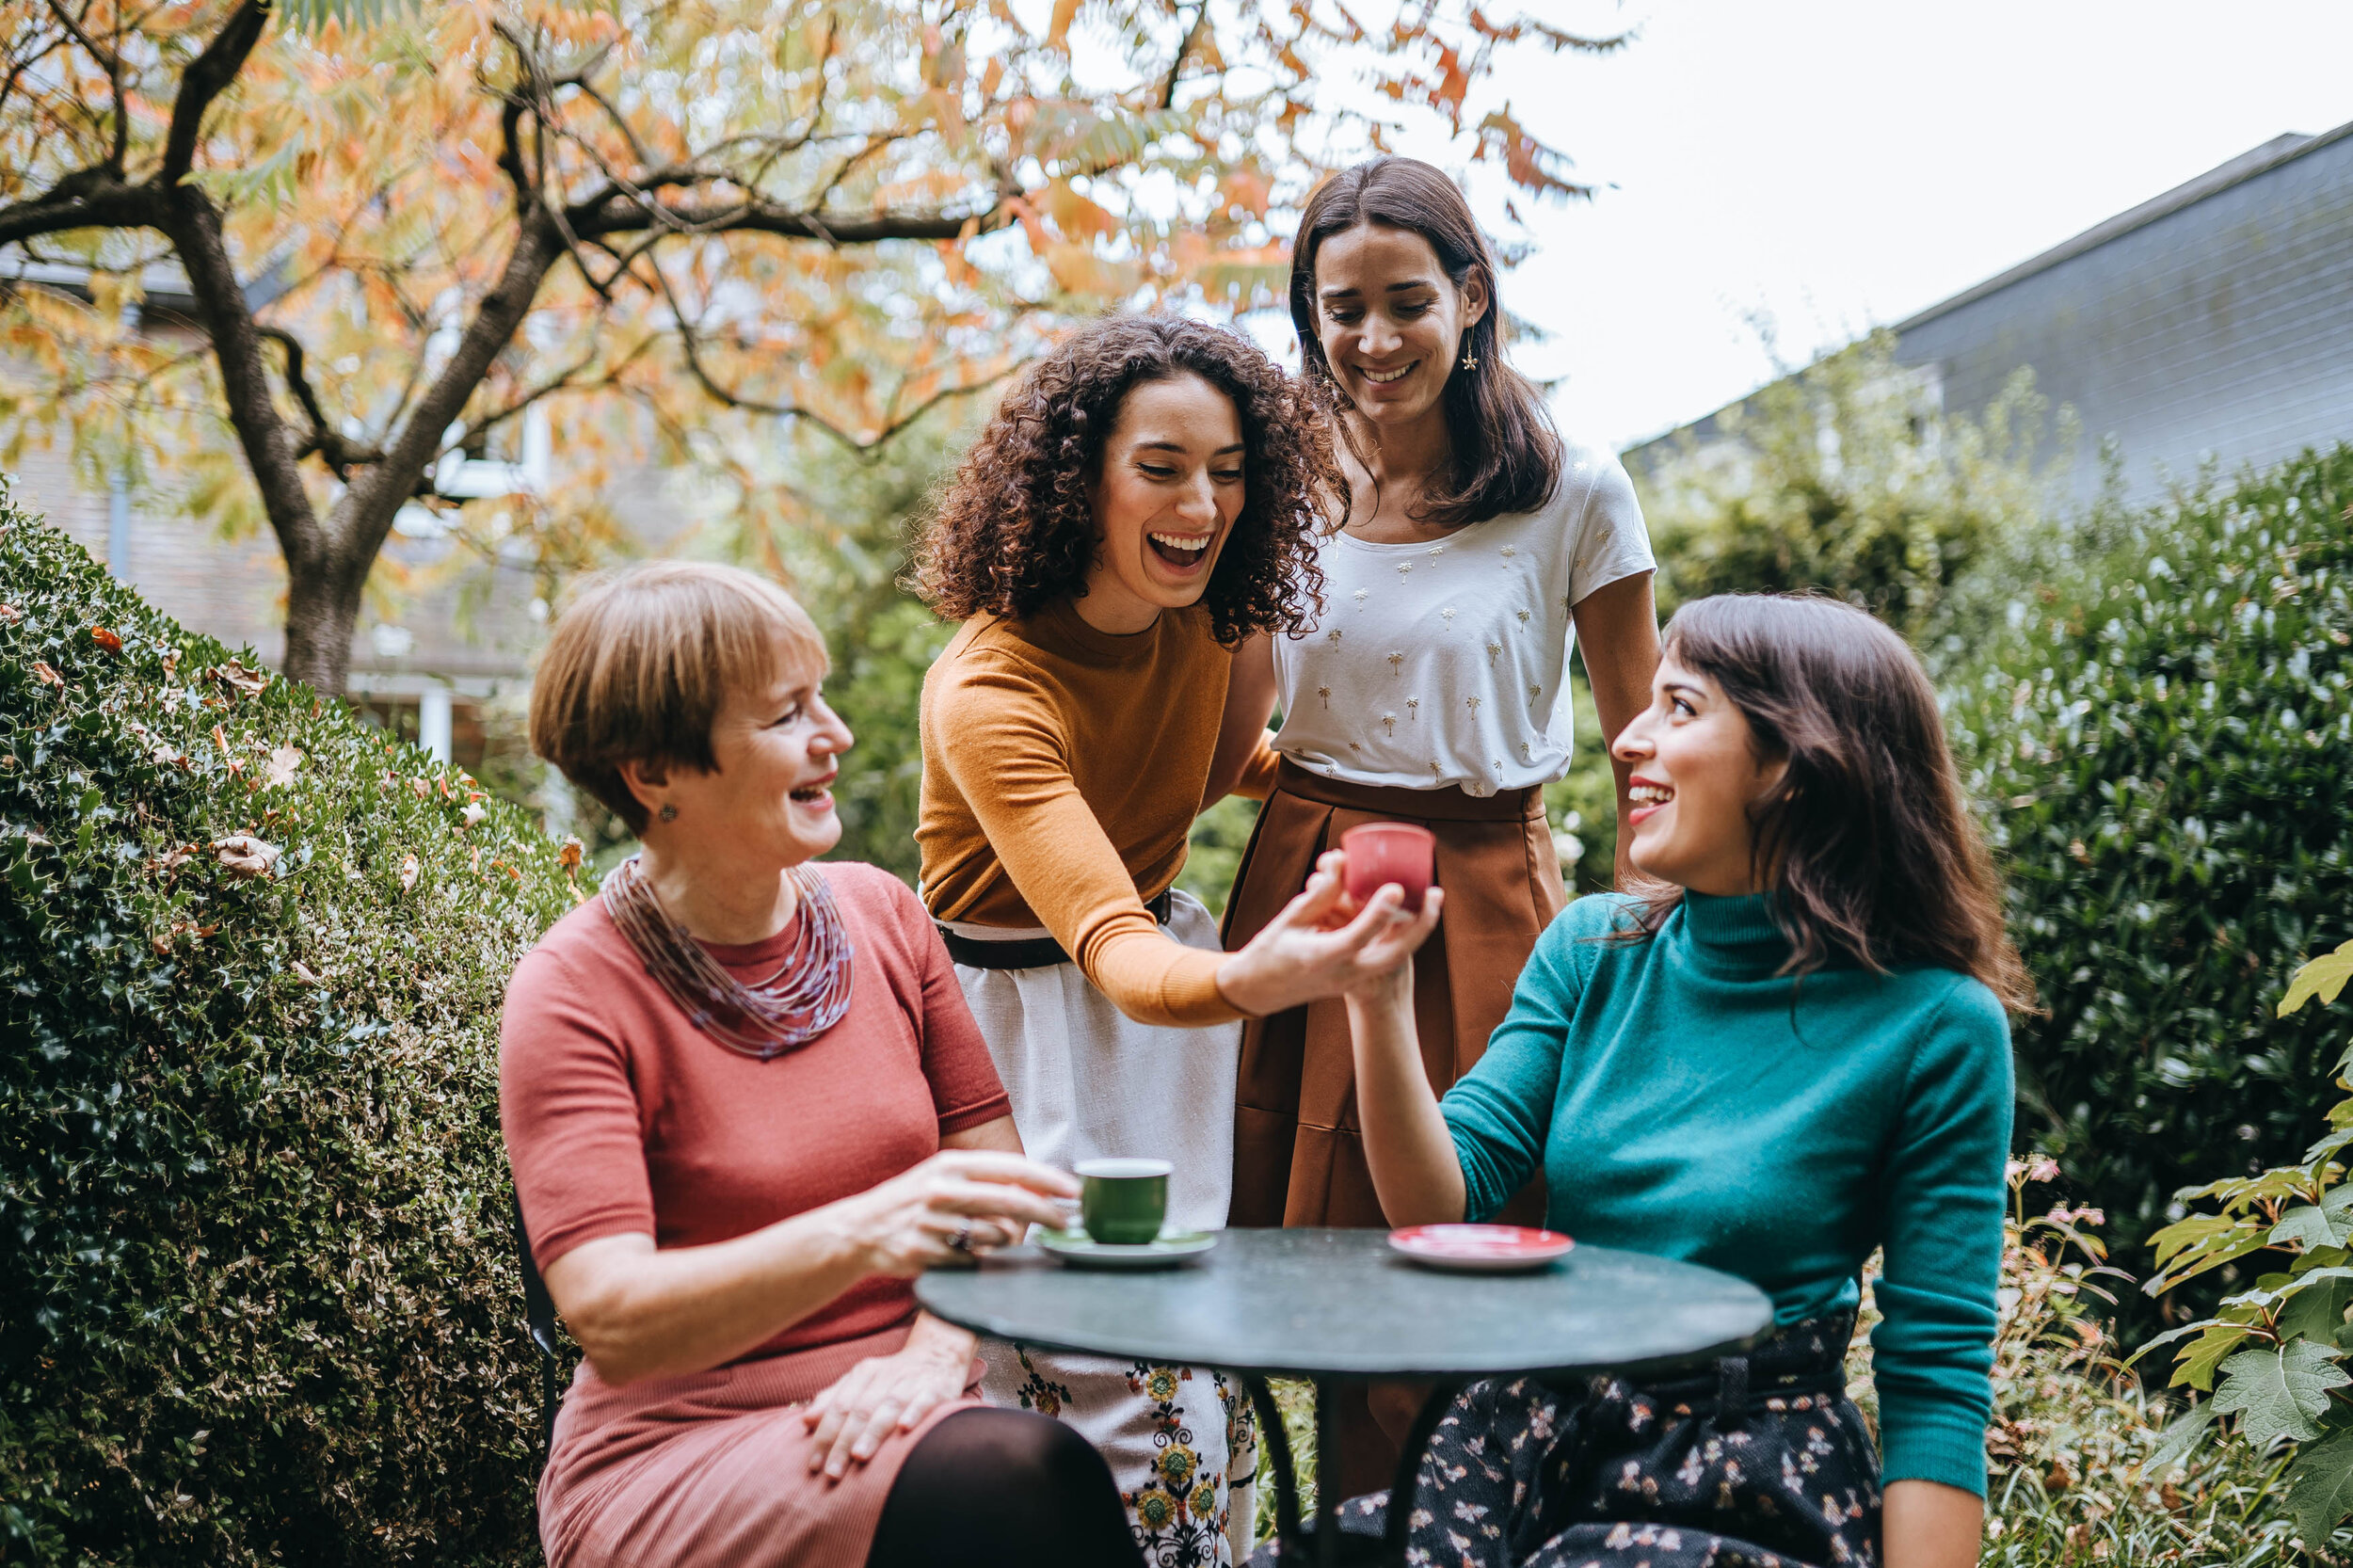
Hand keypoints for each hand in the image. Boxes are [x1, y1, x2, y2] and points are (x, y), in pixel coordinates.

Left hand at [803, 1315, 975, 1479]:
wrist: (939, 1353)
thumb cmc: (894, 1377)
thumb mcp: (862, 1381)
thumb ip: (834, 1399)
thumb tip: (806, 1420)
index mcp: (864, 1374)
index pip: (839, 1406)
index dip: (824, 1435)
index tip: (814, 1465)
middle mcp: (886, 1377)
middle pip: (860, 1410)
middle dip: (843, 1442)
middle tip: (831, 1472)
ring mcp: (911, 1382)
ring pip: (888, 1406)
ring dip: (873, 1431)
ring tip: (859, 1456)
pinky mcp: (937, 1388)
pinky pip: (925, 1400)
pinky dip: (914, 1412)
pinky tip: (904, 1428)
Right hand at [838, 1150, 1077, 1278]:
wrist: (860, 1230)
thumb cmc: (911, 1200)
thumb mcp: (943, 1175)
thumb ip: (985, 1177)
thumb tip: (1040, 1182)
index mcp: (950, 1164)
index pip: (1011, 1168)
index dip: (1047, 1180)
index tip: (1073, 1190)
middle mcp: (942, 1189)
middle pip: (1011, 1201)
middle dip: (1047, 1213)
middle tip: (1067, 1222)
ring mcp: (933, 1222)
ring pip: (994, 1235)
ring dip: (1002, 1241)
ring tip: (983, 1237)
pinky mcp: (926, 1252)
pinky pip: (971, 1260)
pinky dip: (975, 1258)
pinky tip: (959, 1252)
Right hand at [1216, 850, 1443, 1016]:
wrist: (1260, 991)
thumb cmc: (1269, 950)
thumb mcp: (1289, 919)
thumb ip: (1319, 894)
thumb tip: (1342, 862)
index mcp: (1320, 958)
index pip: (1357, 937)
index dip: (1377, 913)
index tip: (1396, 889)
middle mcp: (1342, 973)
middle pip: (1394, 956)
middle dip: (1421, 926)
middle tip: (1437, 893)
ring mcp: (1352, 980)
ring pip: (1397, 958)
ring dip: (1418, 930)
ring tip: (1432, 898)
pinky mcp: (1356, 979)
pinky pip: (1387, 957)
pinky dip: (1402, 935)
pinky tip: (1412, 911)